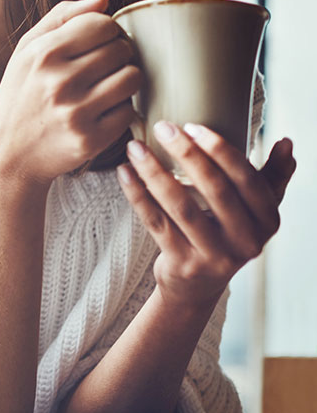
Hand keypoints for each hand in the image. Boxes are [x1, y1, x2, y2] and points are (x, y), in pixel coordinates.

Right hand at [0, 0, 140, 185]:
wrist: (9, 156)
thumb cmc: (20, 96)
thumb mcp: (26, 51)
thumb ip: (62, 17)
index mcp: (43, 53)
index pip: (102, 24)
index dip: (108, 31)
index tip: (99, 43)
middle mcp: (59, 82)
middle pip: (121, 49)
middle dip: (119, 54)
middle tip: (104, 67)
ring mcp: (76, 113)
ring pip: (132, 78)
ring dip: (126, 80)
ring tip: (107, 86)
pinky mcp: (90, 140)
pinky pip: (128, 111)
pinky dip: (120, 109)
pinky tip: (102, 111)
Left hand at [117, 122, 295, 308]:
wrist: (198, 286)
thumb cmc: (227, 234)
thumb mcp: (256, 210)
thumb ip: (272, 177)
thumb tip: (287, 143)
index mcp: (267, 220)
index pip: (247, 180)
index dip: (221, 151)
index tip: (194, 126)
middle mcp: (246, 241)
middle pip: (215, 190)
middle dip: (187, 154)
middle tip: (164, 127)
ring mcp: (214, 256)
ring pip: (181, 207)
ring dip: (155, 172)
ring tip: (135, 147)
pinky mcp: (183, 264)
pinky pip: (156, 223)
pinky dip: (137, 195)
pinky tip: (125, 172)